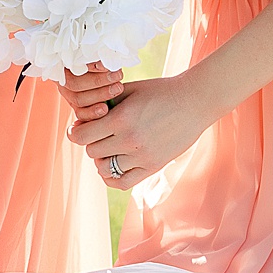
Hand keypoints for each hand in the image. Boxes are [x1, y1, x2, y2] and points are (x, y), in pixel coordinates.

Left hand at [64, 70, 216, 187]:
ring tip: (109, 149)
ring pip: (104, 168)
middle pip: (92, 151)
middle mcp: (130, 140)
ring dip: (102, 159)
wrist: (196, 100)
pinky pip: (122, 182)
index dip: (76, 132)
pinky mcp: (153, 166)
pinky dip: (112, 177)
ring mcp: (142, 156)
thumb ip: (104, 103)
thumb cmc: (161, 91)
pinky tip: (115, 165)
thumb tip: (80, 119)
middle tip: (100, 134)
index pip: (82, 136)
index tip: (79, 128)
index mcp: (121, 119)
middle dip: (92, 142)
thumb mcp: (130, 90)